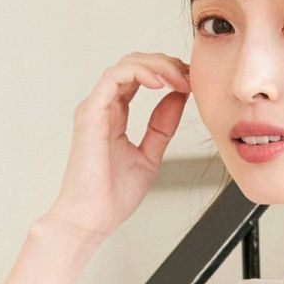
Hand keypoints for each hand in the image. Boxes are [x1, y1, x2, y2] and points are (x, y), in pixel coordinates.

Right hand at [44, 51, 191, 243]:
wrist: (93, 219)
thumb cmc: (112, 196)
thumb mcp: (149, 155)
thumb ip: (161, 127)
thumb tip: (178, 98)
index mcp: (114, 115)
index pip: (140, 78)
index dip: (168, 74)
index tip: (192, 84)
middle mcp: (102, 107)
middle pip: (134, 65)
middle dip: (166, 64)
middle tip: (190, 78)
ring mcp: (95, 108)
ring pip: (126, 65)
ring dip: (157, 66)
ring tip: (180, 79)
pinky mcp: (91, 113)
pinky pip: (114, 78)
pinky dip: (140, 73)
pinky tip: (161, 82)